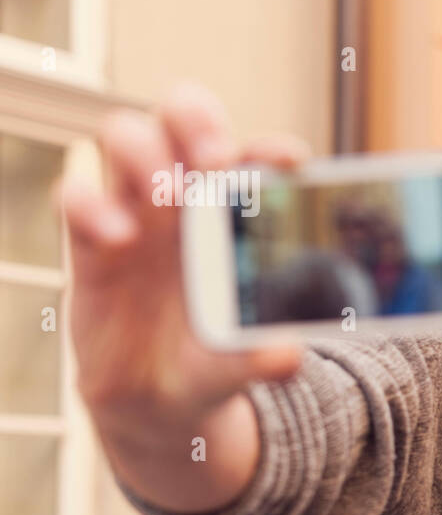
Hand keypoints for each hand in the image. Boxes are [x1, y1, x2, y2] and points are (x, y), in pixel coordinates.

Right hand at [58, 82, 308, 511]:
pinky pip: (75, 196)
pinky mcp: (89, 240)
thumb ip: (264, 356)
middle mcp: (186, 198)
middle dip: (198, 119)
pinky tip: (121, 237)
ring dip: (146, 152)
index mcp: (236, 212)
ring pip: (125, 135)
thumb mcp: (241, 361)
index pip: (253, 155)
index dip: (270, 148)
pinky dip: (92, 204)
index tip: (293, 162)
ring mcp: (134, 211)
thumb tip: (287, 354)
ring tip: (172, 195)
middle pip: (181, 115)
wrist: (159, 398)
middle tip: (217, 159)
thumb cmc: (212, 356)